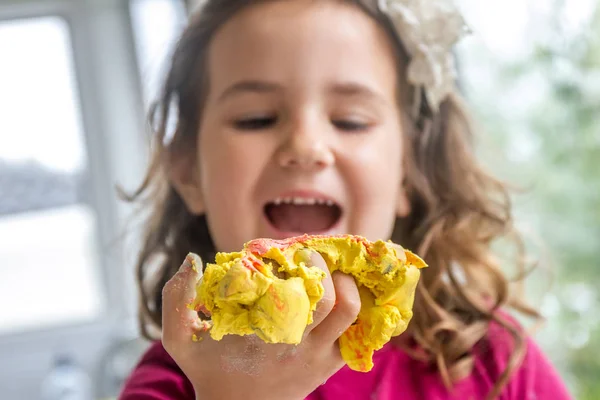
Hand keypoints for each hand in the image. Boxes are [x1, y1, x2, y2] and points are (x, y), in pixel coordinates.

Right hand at [161, 251, 359, 399]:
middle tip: (306, 254)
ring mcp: (317, 356)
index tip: (279, 252)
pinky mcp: (330, 364)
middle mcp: (294, 344)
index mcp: (260, 333)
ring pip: (350, 310)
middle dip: (320, 264)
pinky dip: (356, 306)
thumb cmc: (209, 370)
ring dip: (345, 282)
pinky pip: (359, 332)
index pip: (286, 287)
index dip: (289, 260)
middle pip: (328, 296)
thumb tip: (192, 260)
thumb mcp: (180, 340)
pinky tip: (341, 291)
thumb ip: (176, 299)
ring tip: (329, 270)